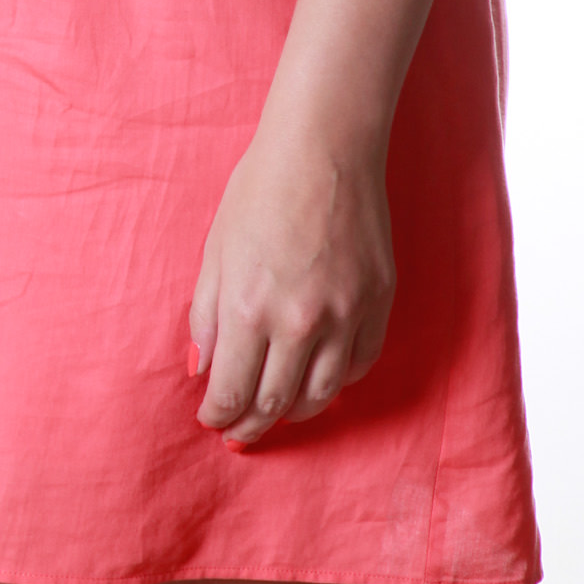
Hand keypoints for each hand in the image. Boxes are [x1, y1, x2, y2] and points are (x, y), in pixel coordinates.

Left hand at [188, 104, 395, 447]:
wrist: (324, 150)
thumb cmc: (260, 191)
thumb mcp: (216, 251)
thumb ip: (207, 316)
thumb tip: (204, 368)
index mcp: (251, 308)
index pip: (233, 392)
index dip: (218, 414)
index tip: (211, 418)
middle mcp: (300, 323)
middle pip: (275, 404)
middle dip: (251, 425)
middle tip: (238, 433)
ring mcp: (346, 316)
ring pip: (322, 396)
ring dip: (294, 411)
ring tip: (276, 412)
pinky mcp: (378, 304)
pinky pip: (359, 366)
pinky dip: (337, 381)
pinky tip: (319, 377)